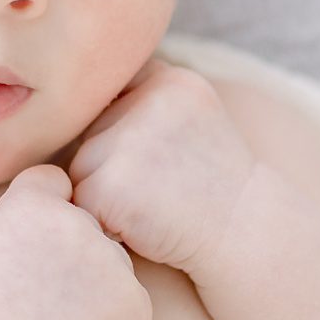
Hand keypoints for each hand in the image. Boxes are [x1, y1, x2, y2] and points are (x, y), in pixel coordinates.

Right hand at [0, 164, 154, 319]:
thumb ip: (28, 200)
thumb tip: (65, 185)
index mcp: (37, 202)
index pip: (56, 184)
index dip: (44, 213)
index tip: (28, 244)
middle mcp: (80, 224)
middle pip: (91, 227)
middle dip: (75, 251)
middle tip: (40, 289)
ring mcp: (112, 264)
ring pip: (113, 264)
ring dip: (96, 284)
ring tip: (55, 315)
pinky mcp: (134, 303)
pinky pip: (130, 302)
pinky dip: (113, 318)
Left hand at [63, 57, 257, 273]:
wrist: (245, 238)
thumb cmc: (211, 186)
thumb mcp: (192, 119)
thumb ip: (146, 99)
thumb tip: (74, 98)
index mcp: (171, 81)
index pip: (114, 93)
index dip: (124, 130)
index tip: (157, 160)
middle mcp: (150, 102)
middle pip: (91, 131)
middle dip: (111, 165)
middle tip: (160, 189)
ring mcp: (130, 142)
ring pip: (80, 166)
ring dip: (103, 192)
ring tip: (152, 206)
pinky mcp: (110, 184)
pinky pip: (80, 200)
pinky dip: (102, 221)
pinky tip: (142, 226)